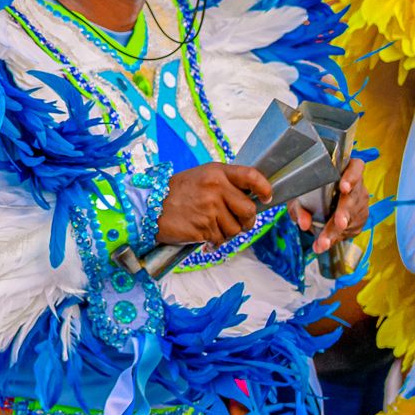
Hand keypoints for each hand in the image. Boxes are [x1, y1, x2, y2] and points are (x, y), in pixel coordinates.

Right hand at [155, 163, 272, 246]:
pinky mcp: (203, 227)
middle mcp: (215, 188)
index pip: (251, 176)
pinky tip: (203, 235)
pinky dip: (215, 241)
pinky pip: (221, 239)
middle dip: (246, 221)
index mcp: (216, 172)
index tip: (266, 197)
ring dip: (227, 233)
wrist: (148, 206)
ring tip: (211, 227)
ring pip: (236, 229)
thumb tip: (253, 198)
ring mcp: (209, 208)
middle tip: (238, 222)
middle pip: (249, 210)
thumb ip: (225, 184)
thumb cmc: (177, 193)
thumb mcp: (201, 178)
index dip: (264, 188)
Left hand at [293, 156, 367, 254]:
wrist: (311, 204)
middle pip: (354, 197)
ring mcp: (360, 202)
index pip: (356, 168)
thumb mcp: (298, 198)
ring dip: (337, 231)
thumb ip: (300, 209)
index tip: (344, 188)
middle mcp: (356, 185)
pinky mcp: (360, 217)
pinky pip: (352, 228)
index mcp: (343, 170)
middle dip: (345, 212)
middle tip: (339, 223)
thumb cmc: (306, 194)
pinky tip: (326, 243)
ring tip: (323, 242)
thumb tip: (304, 224)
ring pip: (353, 216)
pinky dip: (337, 237)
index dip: (352, 177)